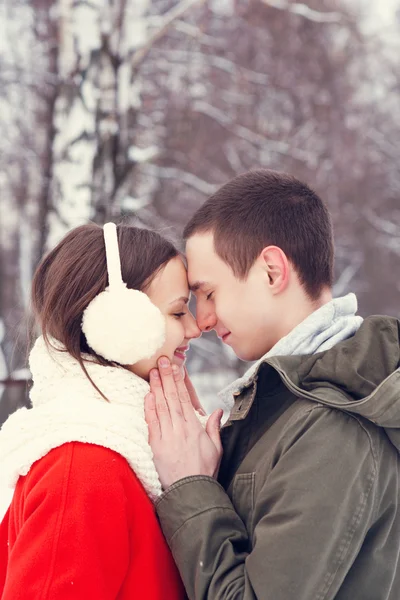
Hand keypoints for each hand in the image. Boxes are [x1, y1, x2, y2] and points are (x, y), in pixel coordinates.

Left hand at [144, 357, 222, 489]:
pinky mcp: (156, 445)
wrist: (190, 492)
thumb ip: (214, 428)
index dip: (179, 381)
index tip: (176, 367)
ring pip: (160, 406)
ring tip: (153, 372)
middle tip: (161, 360)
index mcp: (194, 427)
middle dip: (166, 377)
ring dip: (156, 387)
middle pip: (171, 397)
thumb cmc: (204, 471)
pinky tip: (148, 395)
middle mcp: (179, 428)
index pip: (184, 398)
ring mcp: (166, 436)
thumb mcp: (216, 448)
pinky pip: (152, 422)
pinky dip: (149, 407)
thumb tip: (217, 411)